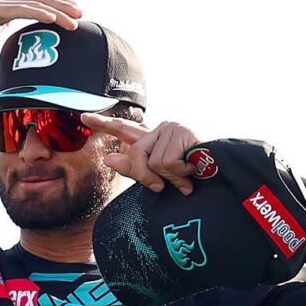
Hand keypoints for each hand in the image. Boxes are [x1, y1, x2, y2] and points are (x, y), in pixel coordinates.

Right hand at [0, 0, 82, 71]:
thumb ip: (7, 48)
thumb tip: (21, 60)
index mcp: (3, 11)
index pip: (34, 4)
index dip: (55, 7)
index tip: (74, 14)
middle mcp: (1, 3)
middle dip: (62, 5)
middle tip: (82, 14)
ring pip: (33, 3)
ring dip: (56, 11)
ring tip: (74, 20)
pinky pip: (19, 10)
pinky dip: (37, 13)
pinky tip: (53, 18)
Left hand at [80, 113, 200, 195]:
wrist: (222, 181)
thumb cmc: (194, 183)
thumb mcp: (160, 179)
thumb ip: (134, 169)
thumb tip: (108, 158)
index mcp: (154, 142)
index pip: (125, 130)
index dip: (103, 124)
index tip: (83, 118)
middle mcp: (161, 131)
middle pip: (135, 153)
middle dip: (147, 176)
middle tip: (165, 187)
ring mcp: (172, 129)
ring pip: (152, 162)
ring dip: (170, 178)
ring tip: (187, 178)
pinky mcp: (182, 132)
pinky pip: (165, 162)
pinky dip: (179, 175)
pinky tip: (193, 170)